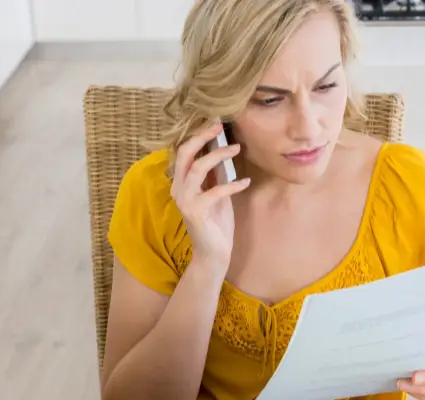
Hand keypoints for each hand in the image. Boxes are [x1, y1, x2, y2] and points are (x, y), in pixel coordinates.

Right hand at [171, 122, 250, 273]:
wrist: (213, 253)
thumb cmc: (216, 222)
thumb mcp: (216, 192)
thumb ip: (215, 174)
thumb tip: (223, 147)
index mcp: (180, 183)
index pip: (184, 152)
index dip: (198, 134)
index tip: (215, 121)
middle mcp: (178, 189)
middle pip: (184, 153)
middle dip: (202, 136)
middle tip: (220, 126)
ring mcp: (185, 200)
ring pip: (198, 168)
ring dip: (219, 155)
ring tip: (237, 148)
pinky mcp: (196, 212)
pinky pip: (215, 191)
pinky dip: (233, 185)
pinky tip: (246, 182)